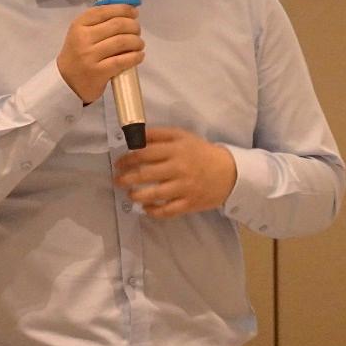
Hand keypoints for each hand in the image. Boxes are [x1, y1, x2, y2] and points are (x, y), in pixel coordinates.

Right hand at [56, 3, 143, 103]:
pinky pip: (122, 61)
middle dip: (133, 26)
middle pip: (117, 24)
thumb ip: (100, 21)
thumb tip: (128, 10)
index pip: (105, 11)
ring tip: (139, 44)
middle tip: (137, 31)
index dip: (124, 9)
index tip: (134, 13)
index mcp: (79, 25)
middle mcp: (83, 38)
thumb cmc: (78, 53)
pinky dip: (135, 57)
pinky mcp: (98, 72)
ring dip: (137, 41)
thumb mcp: (82, 33)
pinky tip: (139, 56)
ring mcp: (90, 56)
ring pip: (122, 41)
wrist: (66, 81)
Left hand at [113, 127, 237, 218]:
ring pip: (155, 194)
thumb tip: (136, 136)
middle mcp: (179, 168)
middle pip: (146, 174)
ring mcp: (184, 187)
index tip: (119, 163)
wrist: (228, 172)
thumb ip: (159, 135)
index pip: (145, 153)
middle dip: (127, 178)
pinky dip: (154, 211)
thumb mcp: (182, 136)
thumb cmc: (200, 152)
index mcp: (176, 149)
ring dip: (137, 195)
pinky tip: (145, 208)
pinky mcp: (189, 203)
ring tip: (130, 195)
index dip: (128, 159)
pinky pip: (167, 210)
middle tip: (117, 180)